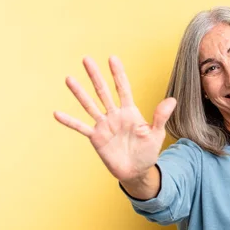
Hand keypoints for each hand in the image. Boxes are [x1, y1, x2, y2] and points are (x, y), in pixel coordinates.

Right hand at [53, 56, 175, 182]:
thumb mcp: (156, 134)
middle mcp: (115, 115)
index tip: (112, 58)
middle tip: (86, 59)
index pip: (123, 88)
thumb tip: (172, 100)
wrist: (137, 171)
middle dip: (95, 76)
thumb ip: (160, 117)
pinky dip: (70, 121)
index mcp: (130, 112)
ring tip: (69, 79)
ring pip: (90, 105)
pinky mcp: (96, 138)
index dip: (118, 74)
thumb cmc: (148, 152)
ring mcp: (104, 125)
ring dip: (79, 93)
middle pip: (103, 91)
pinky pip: (81, 127)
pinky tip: (57, 113)